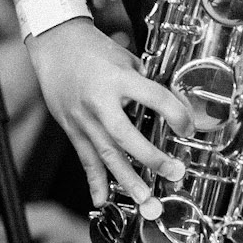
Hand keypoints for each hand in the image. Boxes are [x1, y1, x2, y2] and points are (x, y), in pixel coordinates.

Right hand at [26, 20, 193, 211]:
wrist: (54, 43)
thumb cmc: (92, 48)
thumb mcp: (125, 58)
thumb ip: (142, 83)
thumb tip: (165, 105)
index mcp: (118, 78)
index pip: (154, 98)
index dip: (176, 114)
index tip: (188, 128)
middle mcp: (100, 101)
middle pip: (126, 136)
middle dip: (151, 158)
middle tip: (172, 172)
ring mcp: (83, 118)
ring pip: (105, 154)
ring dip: (126, 179)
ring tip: (144, 199)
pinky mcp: (71, 128)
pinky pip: (84, 158)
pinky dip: (93, 180)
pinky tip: (101, 199)